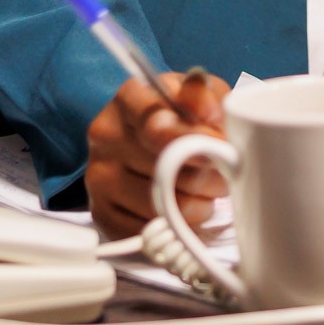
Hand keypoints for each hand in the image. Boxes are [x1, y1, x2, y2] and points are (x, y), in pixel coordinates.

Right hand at [85, 69, 227, 238]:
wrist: (155, 140)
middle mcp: (106, 135)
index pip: (159, 128)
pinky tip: (186, 208)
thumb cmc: (185, 115)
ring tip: (208, 188)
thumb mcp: (202, 94)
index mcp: (129, 99)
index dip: (197, 141)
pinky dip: (177, 225)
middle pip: (167, 169)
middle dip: (209, 173)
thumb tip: (206, 111)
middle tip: (225, 168)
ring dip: (199, 203)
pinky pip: (148, 230)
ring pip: (161, 205)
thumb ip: (207, 98)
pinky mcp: (101, 213)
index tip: (221, 145)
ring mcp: (98, 177)